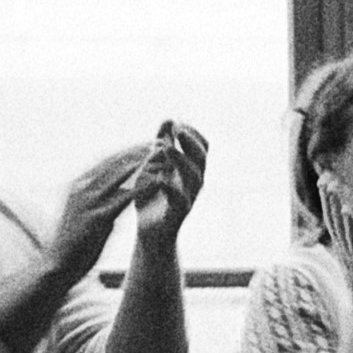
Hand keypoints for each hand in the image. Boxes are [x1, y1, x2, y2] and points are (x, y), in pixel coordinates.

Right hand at [49, 142, 154, 272]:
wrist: (59, 266)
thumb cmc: (77, 242)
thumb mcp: (90, 213)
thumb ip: (105, 199)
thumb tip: (124, 190)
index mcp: (79, 185)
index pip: (108, 160)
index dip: (130, 150)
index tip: (150, 143)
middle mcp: (81, 188)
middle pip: (115, 162)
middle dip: (139, 151)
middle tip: (162, 141)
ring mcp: (88, 201)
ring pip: (120, 175)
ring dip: (144, 163)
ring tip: (165, 155)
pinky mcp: (96, 217)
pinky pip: (124, 197)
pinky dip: (143, 186)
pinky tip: (160, 180)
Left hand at [132, 121, 208, 248]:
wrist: (150, 234)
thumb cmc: (152, 198)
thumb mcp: (154, 166)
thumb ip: (162, 145)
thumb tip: (169, 119)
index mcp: (190, 170)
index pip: (202, 147)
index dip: (192, 133)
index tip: (177, 122)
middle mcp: (194, 183)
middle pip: (202, 159)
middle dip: (191, 143)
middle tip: (177, 129)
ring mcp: (188, 199)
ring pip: (194, 178)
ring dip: (181, 160)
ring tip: (166, 147)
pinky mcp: (177, 215)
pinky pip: (180, 201)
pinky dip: (171, 188)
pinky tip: (160, 178)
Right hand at [317, 177, 352, 324]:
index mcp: (343, 248)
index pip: (333, 220)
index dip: (329, 202)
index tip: (326, 182)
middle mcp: (343, 249)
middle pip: (332, 218)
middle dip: (328, 198)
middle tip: (325, 176)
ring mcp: (350, 254)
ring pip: (340, 225)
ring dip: (335, 205)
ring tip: (332, 186)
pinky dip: (349, 224)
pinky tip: (346, 209)